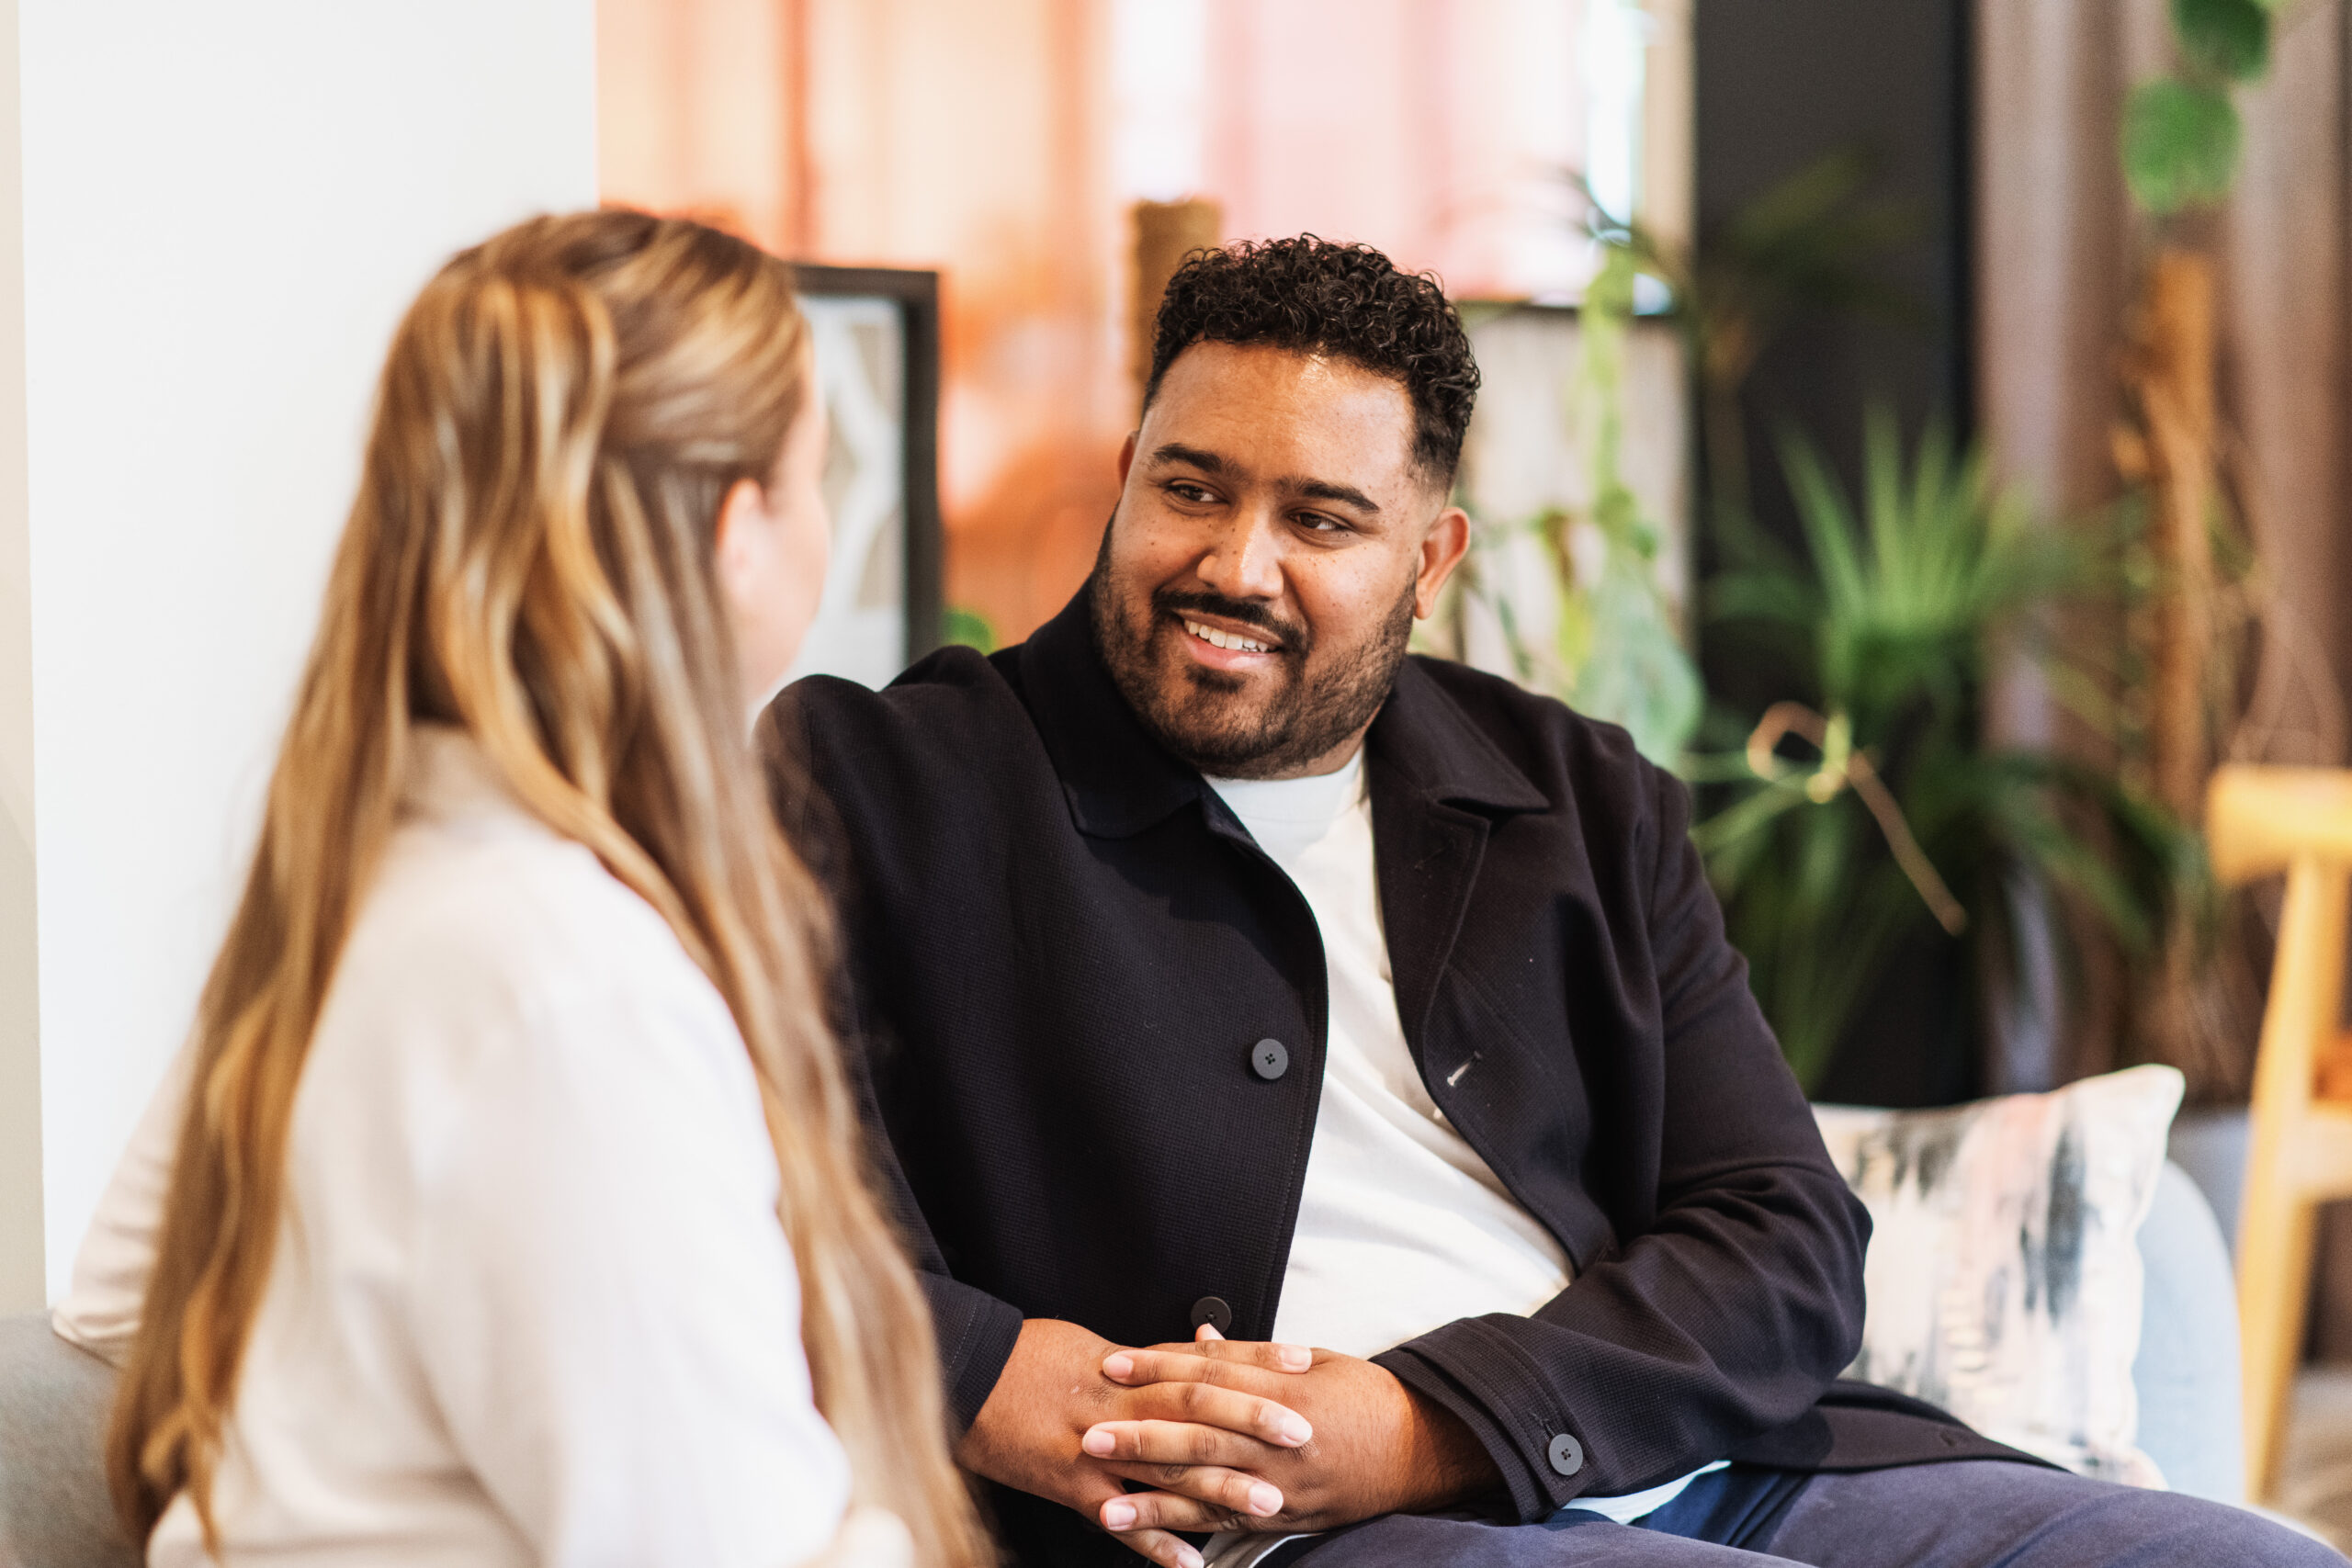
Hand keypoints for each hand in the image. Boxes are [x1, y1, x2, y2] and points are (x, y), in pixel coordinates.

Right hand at [955, 1319, 1315, 1567]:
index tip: (1304, 1362)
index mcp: (1129, 1366)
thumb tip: (1192, 1351)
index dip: (1256, 1359)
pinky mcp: (1069, 1484)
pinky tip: (1192, 1561)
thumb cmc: (1027, 1359)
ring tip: (1270, 1503)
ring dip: (1221, 1485)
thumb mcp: (1090, 1348)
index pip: (1204, 1358)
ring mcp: (1096, 1445)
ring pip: (1168, 1464)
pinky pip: (1120, 1519)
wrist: (967, 1373)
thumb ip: (1145, 1361)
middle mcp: (1120, 1402)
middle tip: (1304, 1432)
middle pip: (1197, 1405)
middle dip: (1254, 1418)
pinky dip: (1156, 1542)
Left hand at [1081, 1329, 1498, 1543]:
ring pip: (1210, 1486)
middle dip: (1142, 1433)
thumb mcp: (1313, 1361)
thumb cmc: (1365, 1398)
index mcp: (1288, 1388)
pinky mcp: (1284, 1516)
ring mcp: (1283, 1482)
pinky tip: (1154, 1535)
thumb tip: (1199, 1336)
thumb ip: (1251, 1355)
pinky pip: (1228, 1523)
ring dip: (1153, 1494)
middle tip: (1091, 1431)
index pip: (1211, 1375)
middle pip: (1201, 1432)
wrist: (1420, 1450)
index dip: (1158, 1368)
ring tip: (1103, 1499)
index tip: (1114, 1364)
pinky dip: (1186, 1530)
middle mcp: (1282, 1438)